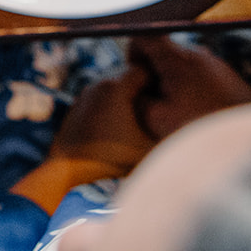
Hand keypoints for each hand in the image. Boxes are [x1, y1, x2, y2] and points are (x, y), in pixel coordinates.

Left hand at [9, 65, 156, 212]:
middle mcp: (96, 86)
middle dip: (144, 93)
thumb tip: (181, 118)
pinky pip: (99, 107)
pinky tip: (121, 134)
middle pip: (128, 81)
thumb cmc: (113, 163)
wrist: (69, 180)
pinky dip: (111, 115)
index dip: (160, 83)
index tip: (170, 101)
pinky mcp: (74, 115)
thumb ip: (168, 127)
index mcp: (115, 87)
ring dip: (127, 105)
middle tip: (160, 113)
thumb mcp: (151, 145)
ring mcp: (82, 99)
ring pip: (113, 94)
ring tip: (142, 125)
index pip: (145, 70)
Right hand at [128, 36, 250, 140]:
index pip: (143, 37)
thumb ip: (138, 100)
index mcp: (176, 59)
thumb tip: (134, 91)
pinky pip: (199, 78)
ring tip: (180, 115)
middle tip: (157, 105)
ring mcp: (216, 65)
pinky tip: (199, 116)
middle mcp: (197, 54)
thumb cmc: (204, 128)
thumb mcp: (158, 120)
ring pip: (181, 68)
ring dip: (173, 87)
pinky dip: (192, 93)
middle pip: (162, 53)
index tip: (137, 79)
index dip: (132, 55)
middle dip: (153, 76)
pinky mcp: (229, 79)